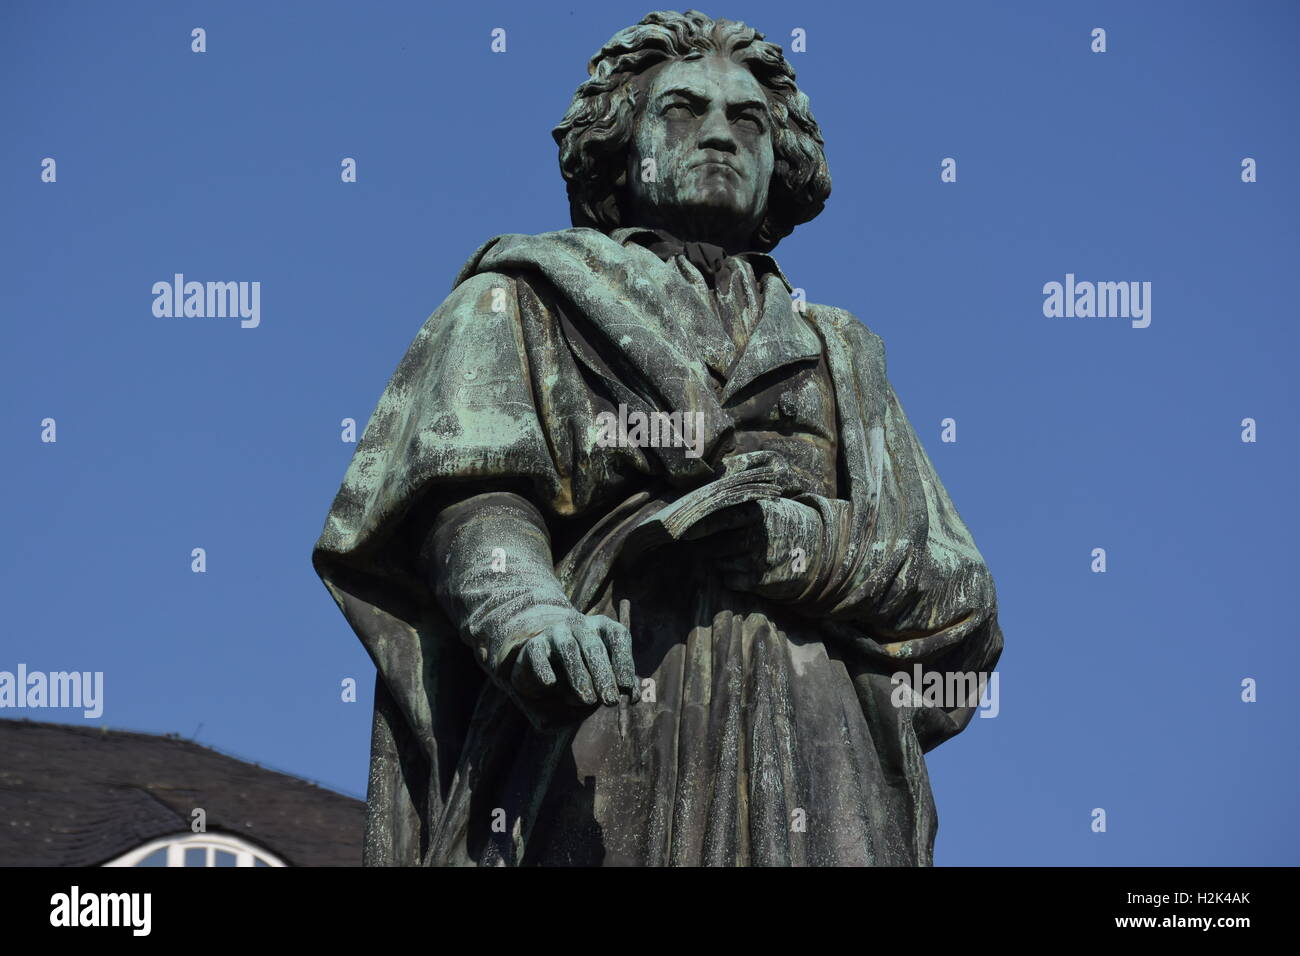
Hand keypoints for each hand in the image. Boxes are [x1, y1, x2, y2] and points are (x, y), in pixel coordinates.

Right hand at [506, 608, 636, 706]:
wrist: (543, 662)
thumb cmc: (583, 670)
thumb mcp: (603, 677)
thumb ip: (619, 685)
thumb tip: (633, 697)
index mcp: (603, 627)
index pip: (617, 636)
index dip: (624, 660)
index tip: (626, 686)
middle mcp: (580, 625)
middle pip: (593, 646)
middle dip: (603, 675)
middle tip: (610, 701)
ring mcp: (556, 632)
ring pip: (568, 649)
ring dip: (579, 675)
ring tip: (588, 700)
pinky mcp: (534, 645)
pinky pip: (539, 654)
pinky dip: (545, 669)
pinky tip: (551, 684)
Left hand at [684, 497, 824, 601]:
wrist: (820, 550)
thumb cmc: (784, 523)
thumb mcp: (769, 506)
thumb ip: (740, 505)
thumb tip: (699, 502)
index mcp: (758, 512)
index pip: (721, 519)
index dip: (700, 527)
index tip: (683, 533)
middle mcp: (758, 535)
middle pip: (716, 546)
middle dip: (709, 548)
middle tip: (708, 547)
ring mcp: (760, 559)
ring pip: (722, 564)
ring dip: (722, 562)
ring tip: (737, 556)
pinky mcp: (763, 579)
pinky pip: (731, 580)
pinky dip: (730, 577)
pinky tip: (742, 570)